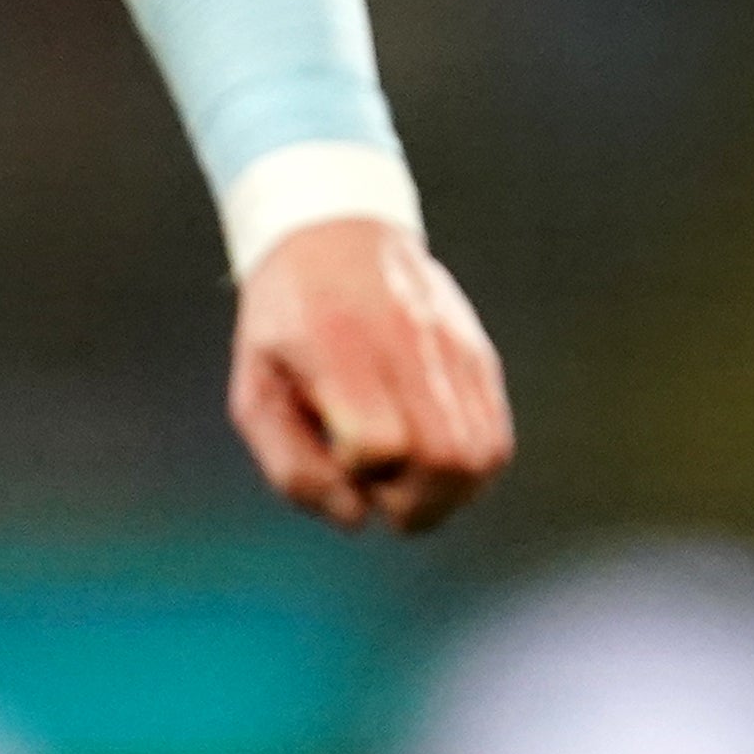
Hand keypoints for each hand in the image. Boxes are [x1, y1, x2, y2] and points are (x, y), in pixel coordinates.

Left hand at [226, 216, 511, 534]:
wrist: (335, 233)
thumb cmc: (285, 325)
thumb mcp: (257, 392)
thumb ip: (293, 469)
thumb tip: (356, 519)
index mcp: (340, 346)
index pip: (379, 444)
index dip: (360, 472)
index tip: (339, 455)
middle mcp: (408, 343)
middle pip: (446, 461)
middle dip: (411, 504)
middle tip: (378, 487)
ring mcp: (454, 348)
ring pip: (482, 458)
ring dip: (445, 493)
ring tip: (405, 474)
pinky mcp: (480, 356)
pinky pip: (496, 440)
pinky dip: (467, 470)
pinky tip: (428, 456)